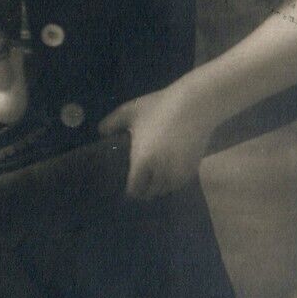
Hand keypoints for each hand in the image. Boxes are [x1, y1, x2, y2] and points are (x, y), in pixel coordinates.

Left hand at [98, 79, 214, 199]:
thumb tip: (101, 133)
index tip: (128, 184)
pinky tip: (169, 169)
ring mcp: (178, 173)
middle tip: (141, 179)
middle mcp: (161, 173)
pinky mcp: (192, 169)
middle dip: (145, 188)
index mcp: (142, 162)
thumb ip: (111, 123)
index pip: (134, 190)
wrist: (195, 105)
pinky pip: (179, 183)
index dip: (130, 190)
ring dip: (159, 185)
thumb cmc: (160, 107)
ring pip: (165, 189)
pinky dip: (173, 180)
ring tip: (155, 175)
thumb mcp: (130, 111)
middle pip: (150, 193)